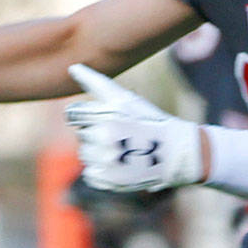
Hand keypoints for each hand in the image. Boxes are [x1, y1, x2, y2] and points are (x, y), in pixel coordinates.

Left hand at [66, 63, 205, 193]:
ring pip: (85, 155)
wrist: (175, 153)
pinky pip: (91, 173)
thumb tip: (72, 67)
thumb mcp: (125, 99)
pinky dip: (102, 169)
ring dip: (99, 152)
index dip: (88, 115)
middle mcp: (103, 140)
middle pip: (81, 135)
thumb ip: (96, 83)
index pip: (73, 116)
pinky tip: (121, 164)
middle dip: (96, 133)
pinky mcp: (109, 181)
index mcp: (105, 117)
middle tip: (122, 136)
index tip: (107, 118)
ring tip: (123, 150)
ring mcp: (106, 162)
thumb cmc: (148, 120)